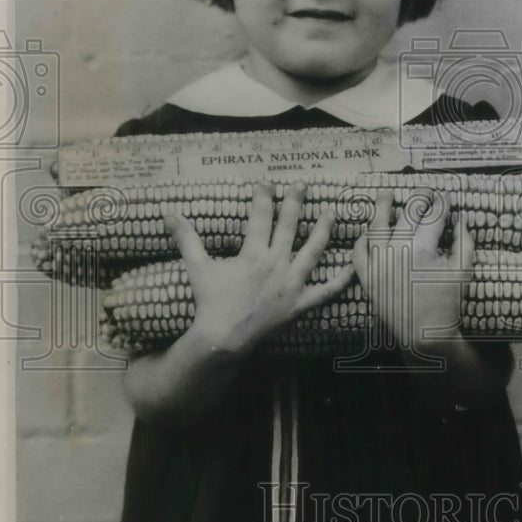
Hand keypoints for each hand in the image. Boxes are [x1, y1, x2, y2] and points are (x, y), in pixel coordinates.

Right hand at [165, 182, 353, 357]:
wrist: (224, 338)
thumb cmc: (210, 302)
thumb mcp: (197, 267)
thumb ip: (186, 238)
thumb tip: (168, 212)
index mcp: (253, 253)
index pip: (260, 217)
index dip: (263, 197)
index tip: (267, 182)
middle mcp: (276, 264)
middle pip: (289, 227)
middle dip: (295, 203)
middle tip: (302, 185)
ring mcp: (291, 284)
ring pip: (313, 252)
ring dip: (323, 231)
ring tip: (331, 213)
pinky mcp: (300, 304)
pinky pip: (325, 292)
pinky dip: (340, 281)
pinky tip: (353, 267)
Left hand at [352, 189, 473, 351]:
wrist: (424, 333)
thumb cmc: (446, 302)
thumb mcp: (462, 271)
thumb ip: (465, 242)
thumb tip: (462, 219)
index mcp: (422, 250)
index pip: (433, 218)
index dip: (441, 205)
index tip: (444, 198)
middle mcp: (397, 252)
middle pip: (406, 216)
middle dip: (418, 200)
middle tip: (424, 194)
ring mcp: (378, 264)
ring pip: (376, 227)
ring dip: (381, 208)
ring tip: (385, 196)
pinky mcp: (367, 277)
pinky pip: (358, 253)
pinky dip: (361, 240)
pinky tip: (367, 231)